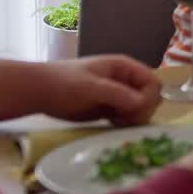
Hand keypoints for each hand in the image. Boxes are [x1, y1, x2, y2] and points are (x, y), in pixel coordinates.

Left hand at [39, 56, 161, 125]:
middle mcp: (125, 80)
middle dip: (142, 110)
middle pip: (150, 97)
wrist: (39, 92)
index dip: (149, 98)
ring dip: (134, 119)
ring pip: (140, 109)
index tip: (135, 111)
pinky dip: (126, 124)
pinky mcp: (110, 110)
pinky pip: (128, 118)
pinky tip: (113, 125)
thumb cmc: (64, 83)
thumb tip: (143, 103)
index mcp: (124, 67)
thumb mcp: (90, 87)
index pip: (152, 82)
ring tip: (116, 122)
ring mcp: (118, 96)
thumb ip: (117, 94)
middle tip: (123, 119)